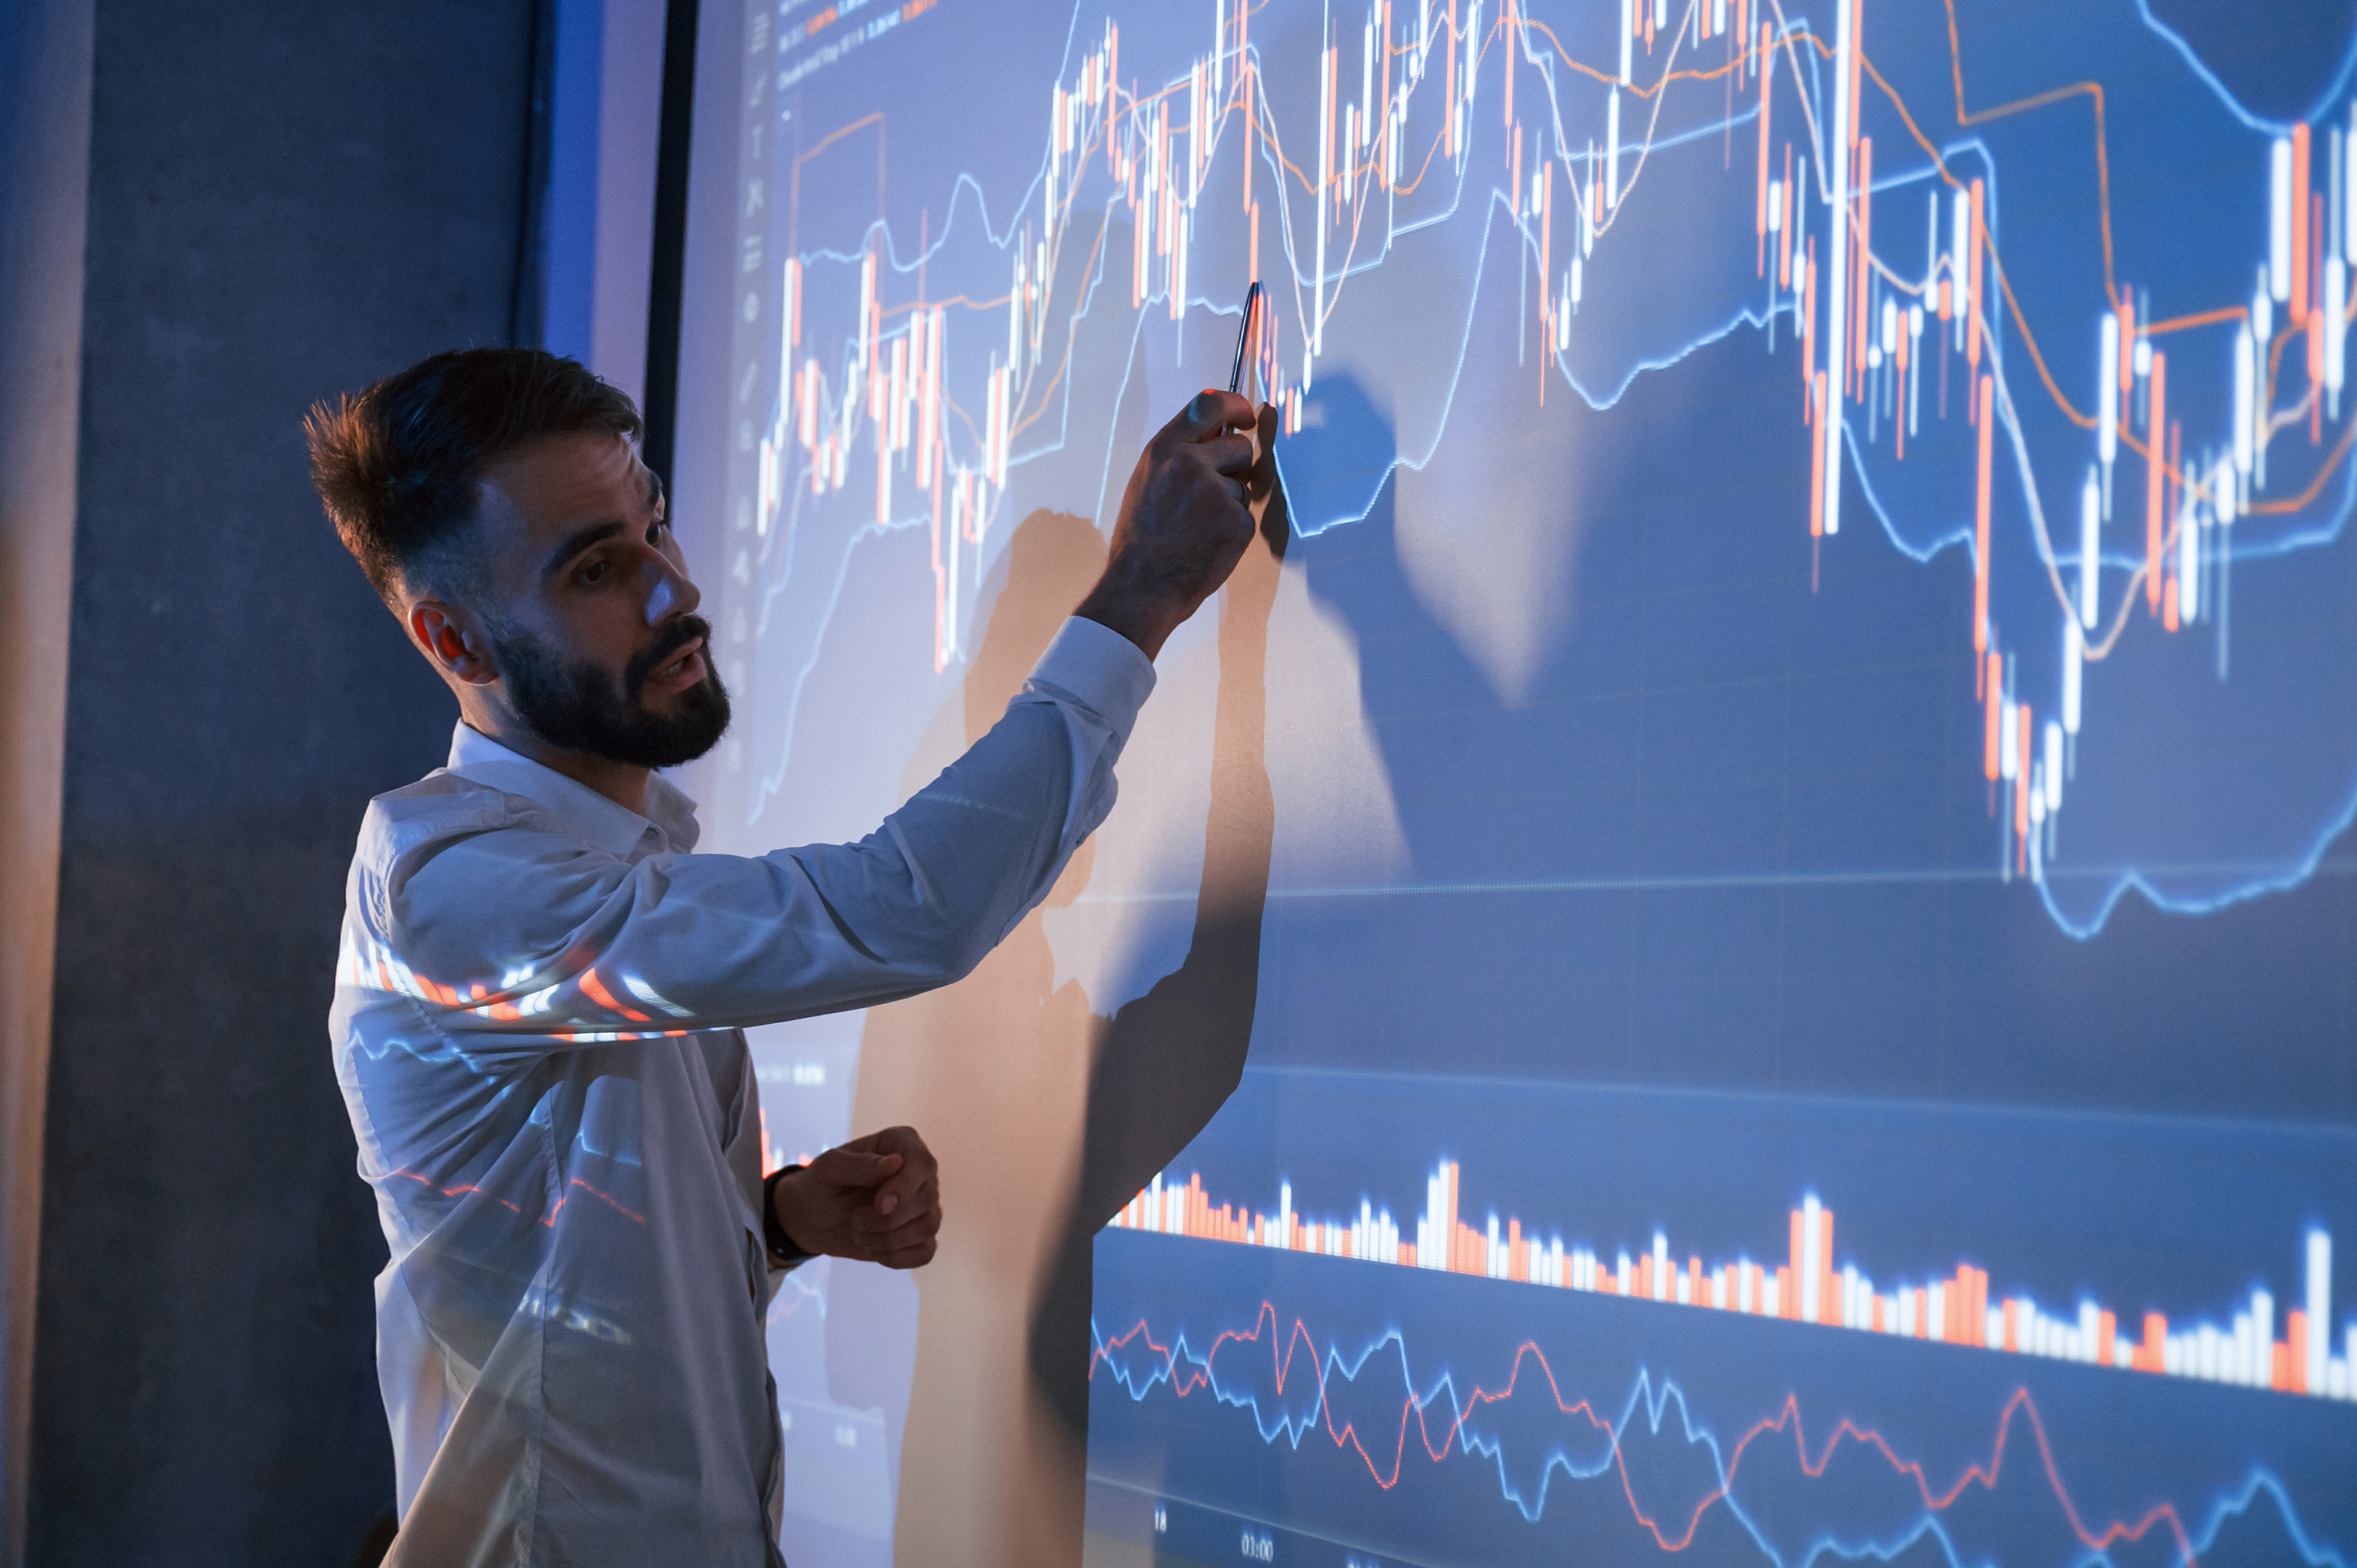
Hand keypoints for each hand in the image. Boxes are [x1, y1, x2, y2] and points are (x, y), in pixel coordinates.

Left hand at [771, 1125, 940, 1268]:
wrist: (816, 1218)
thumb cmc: (823, 1185)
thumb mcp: (828, 1170)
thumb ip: (858, 1165)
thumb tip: (896, 1163)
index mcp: (901, 1144)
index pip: (922, 1162)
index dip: (905, 1187)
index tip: (880, 1206)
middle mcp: (919, 1172)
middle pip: (926, 1198)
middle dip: (887, 1219)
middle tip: (855, 1221)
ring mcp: (925, 1204)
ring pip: (928, 1226)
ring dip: (888, 1239)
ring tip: (858, 1233)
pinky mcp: (921, 1235)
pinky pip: (925, 1252)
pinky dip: (896, 1256)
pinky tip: (872, 1248)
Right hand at [1076, 389, 1266, 658]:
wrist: (1142, 585)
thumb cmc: (1142, 537)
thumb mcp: (1147, 480)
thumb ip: (1178, 453)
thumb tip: (1216, 431)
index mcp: (1164, 449)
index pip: (1210, 402)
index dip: (1235, 406)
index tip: (1245, 416)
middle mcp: (1189, 464)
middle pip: (1239, 444)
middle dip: (1235, 465)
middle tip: (1212, 492)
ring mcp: (1215, 492)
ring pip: (1242, 484)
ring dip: (1229, 501)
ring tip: (1198, 525)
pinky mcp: (1235, 521)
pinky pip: (1245, 514)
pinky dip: (1232, 529)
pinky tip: (1207, 542)